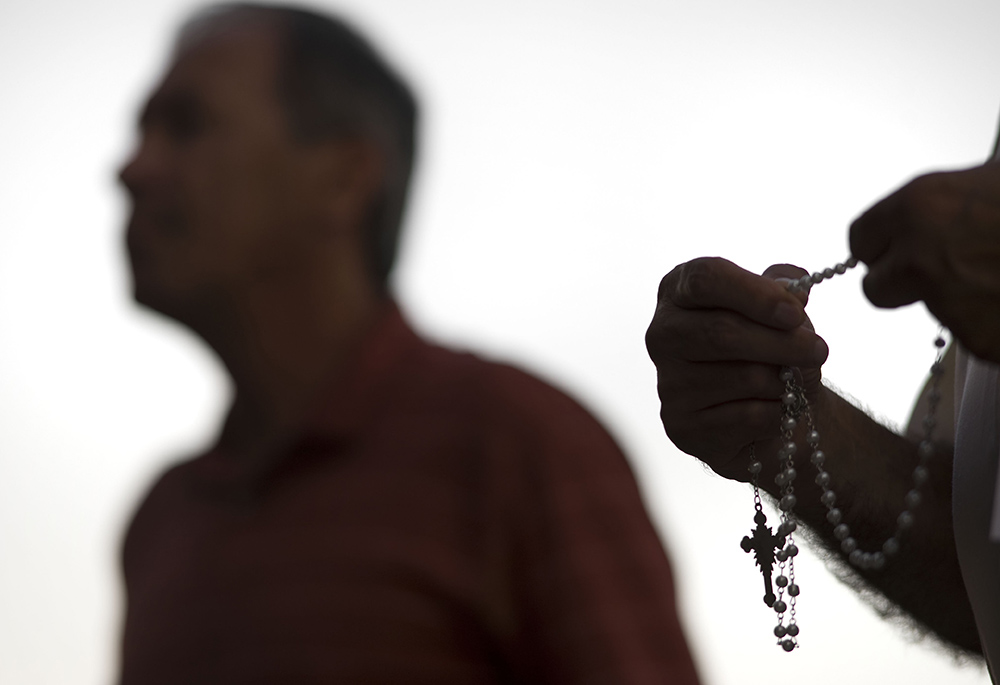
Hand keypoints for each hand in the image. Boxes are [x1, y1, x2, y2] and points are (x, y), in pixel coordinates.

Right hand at [645, 258, 828, 480]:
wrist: (767, 410)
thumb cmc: (769, 349)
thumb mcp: (780, 309)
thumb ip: (785, 290)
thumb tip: (794, 291)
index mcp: (678, 292)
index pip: (704, 279)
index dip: (754, 294)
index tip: (796, 312)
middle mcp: (662, 334)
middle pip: (722, 331)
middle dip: (782, 342)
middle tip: (818, 349)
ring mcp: (668, 382)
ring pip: (742, 377)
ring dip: (783, 382)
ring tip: (790, 382)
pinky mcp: (681, 425)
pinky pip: (747, 416)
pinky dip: (776, 413)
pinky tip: (773, 411)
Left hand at [850, 161, 999, 362]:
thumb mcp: (987, 181)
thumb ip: (938, 207)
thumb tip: (911, 223)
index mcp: (919, 206)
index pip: (861, 238)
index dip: (879, 245)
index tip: (891, 249)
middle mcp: (921, 256)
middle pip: (874, 288)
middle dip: (900, 283)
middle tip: (940, 272)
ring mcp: (949, 303)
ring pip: (928, 311)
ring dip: (953, 300)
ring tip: (998, 275)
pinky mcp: (979, 341)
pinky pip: (972, 335)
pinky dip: (992, 323)